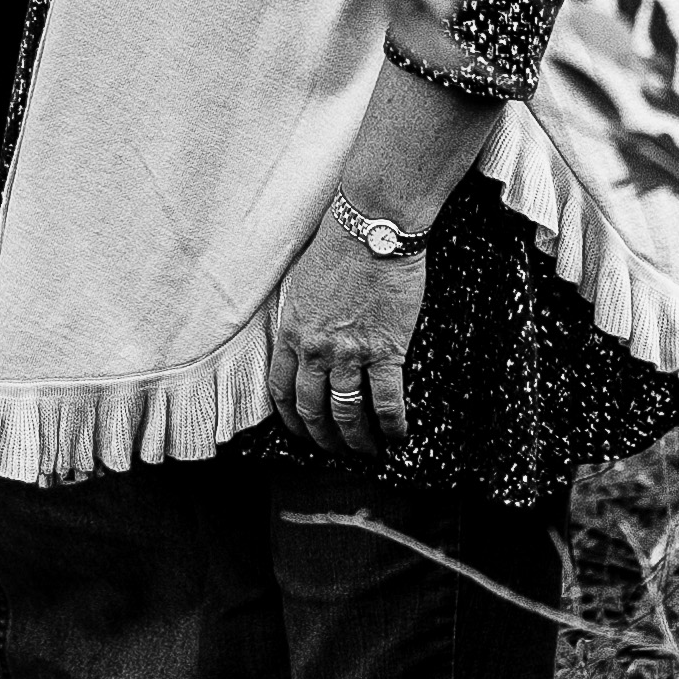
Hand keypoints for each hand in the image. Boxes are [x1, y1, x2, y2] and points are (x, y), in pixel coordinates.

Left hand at [267, 210, 424, 456]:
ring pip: (347, 412)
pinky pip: (387, 400)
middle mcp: (315, 349)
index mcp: (291, 331)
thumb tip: (304, 337)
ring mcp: (351, 353)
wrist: (373, 228)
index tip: (300, 429)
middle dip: (322, 436)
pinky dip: (392, 424)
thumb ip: (300, 317)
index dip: (291, 417)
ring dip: (356, 439)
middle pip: (312, 409)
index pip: (281, 388)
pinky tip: (397, 436)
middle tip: (332, 449)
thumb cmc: (339, 244)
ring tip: (365, 451)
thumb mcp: (301, 283)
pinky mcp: (386, 351)